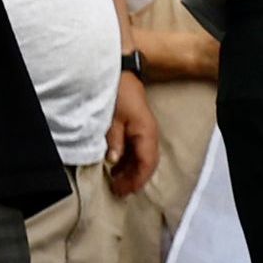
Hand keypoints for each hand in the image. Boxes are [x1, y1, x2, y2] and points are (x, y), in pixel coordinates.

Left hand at [103, 69, 155, 198]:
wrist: (121, 72)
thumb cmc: (118, 92)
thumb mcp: (112, 117)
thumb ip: (114, 140)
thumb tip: (114, 160)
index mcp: (146, 133)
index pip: (146, 163)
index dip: (136, 179)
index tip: (123, 190)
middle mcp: (150, 134)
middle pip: (147, 164)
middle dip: (134, 179)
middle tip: (117, 190)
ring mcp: (146, 131)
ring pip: (142, 158)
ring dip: (130, 171)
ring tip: (115, 181)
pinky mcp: (139, 128)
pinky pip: (137, 150)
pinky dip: (128, 161)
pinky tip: (115, 165)